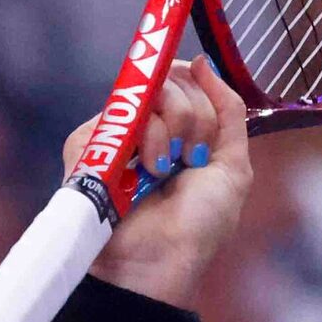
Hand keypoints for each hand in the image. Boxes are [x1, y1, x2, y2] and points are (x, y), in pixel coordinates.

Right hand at [78, 55, 254, 309]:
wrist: (161, 260)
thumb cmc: (199, 224)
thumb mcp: (233, 166)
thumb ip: (229, 111)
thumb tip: (204, 62)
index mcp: (179, 131)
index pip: (186, 80)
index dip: (201, 96)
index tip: (205, 138)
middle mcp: (146, 127)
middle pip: (170, 81)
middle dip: (193, 119)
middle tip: (189, 160)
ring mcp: (115, 133)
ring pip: (147, 93)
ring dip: (169, 132)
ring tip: (164, 172)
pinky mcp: (87, 144)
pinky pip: (119, 112)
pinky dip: (143, 138)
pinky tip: (143, 172)